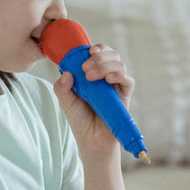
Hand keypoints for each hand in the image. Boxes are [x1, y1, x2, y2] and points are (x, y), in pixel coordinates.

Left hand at [52, 43, 134, 157]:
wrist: (91, 140)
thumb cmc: (80, 120)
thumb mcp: (66, 102)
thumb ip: (62, 88)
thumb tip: (67, 73)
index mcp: (93, 74)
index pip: (99, 53)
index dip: (97, 48)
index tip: (88, 51)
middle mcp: (107, 77)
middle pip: (111, 55)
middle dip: (99, 56)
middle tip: (85, 68)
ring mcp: (116, 85)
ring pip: (119, 64)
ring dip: (106, 65)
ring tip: (91, 76)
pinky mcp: (125, 96)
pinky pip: (128, 80)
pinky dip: (119, 75)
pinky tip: (108, 80)